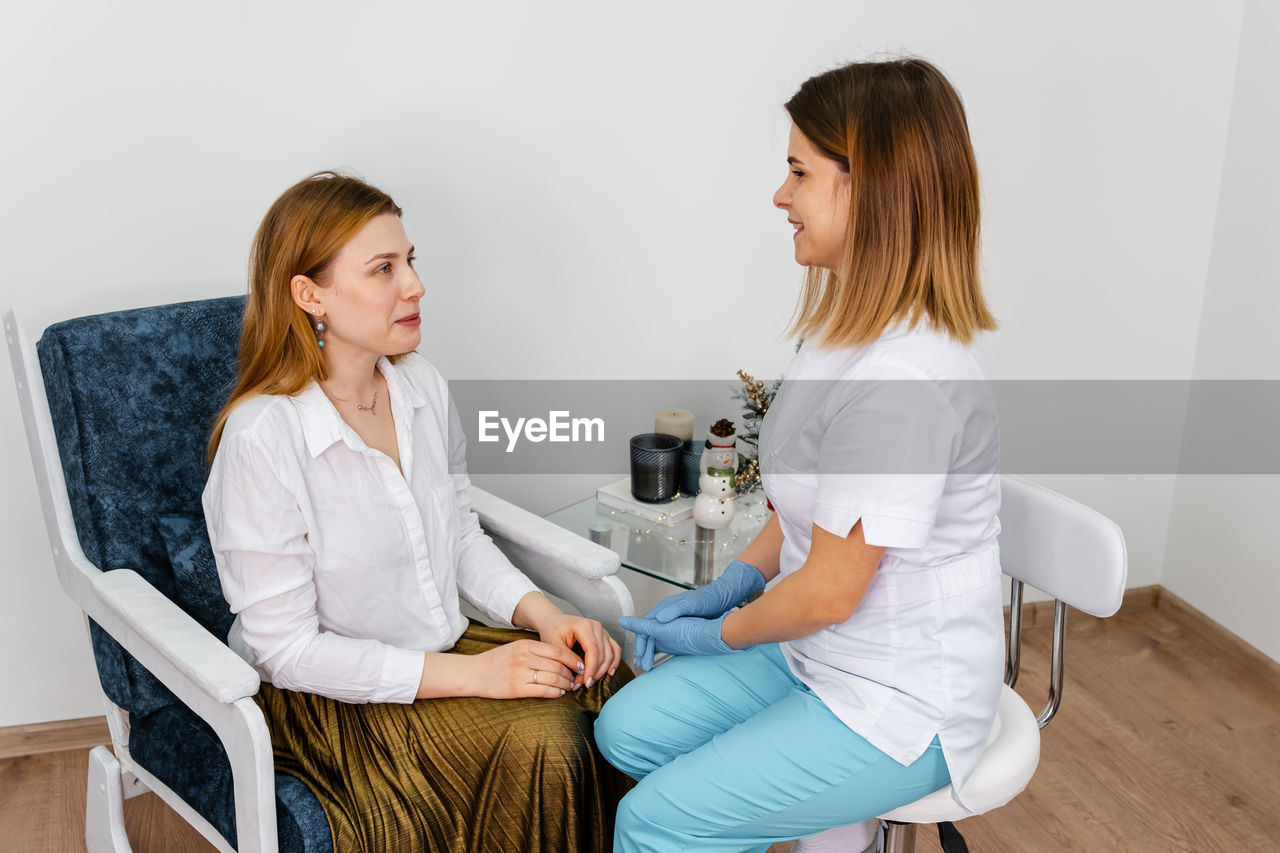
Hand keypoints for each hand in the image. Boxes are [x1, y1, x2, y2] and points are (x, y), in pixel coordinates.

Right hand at [466, 638, 583, 698]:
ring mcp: (520, 673)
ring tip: (569, 687)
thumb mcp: (515, 648)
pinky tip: (559, 693)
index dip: (572, 659)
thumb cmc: (495, 661)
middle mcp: (524, 657)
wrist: (473, 673)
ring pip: (552, 678)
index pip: (557, 651)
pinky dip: (555, 692)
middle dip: (571, 673)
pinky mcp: (516, 689)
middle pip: (557, 665)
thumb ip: (535, 651)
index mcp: (525, 645)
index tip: (580, 665)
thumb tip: (560, 659)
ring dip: (565, 684)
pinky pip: (543, 691)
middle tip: (577, 678)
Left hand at [536, 613, 621, 688]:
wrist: (553, 621)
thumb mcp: (553, 645)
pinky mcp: (604, 636)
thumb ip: (567, 658)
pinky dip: (614, 662)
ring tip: (591, 681)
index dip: (591, 668)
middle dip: (595, 672)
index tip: (586, 682)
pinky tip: (609, 673)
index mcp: (584, 626)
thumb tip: (581, 671)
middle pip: (603, 654)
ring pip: (610, 654)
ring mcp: (602, 631)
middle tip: (583, 684)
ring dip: (603, 670)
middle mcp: (596, 627)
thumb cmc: (552, 631)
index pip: (593, 650)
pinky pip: (615, 650)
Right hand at [635, 560, 764, 668]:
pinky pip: (666, 639)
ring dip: (651, 651)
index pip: (645, 625)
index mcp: (665, 608)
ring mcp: (673, 621)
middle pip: (649, 633)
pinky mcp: (681, 626)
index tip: (640, 656)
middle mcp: (666, 614)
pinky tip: (661, 657)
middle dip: (644, 649)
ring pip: (656, 637)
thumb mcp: (691, 604)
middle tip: (643, 665)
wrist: (722, 598)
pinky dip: (661, 648)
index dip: (641, 641)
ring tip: (648, 665)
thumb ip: (674, 610)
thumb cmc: (708, 599)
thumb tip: (658, 619)